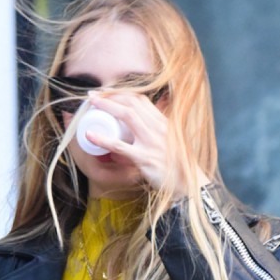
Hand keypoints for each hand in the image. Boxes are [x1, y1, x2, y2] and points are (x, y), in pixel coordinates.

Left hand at [86, 88, 202, 197]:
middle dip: (110, 96)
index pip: (141, 100)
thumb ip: (158, 132)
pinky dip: (103, 139)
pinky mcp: (145, 158)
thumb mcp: (171, 142)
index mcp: (163, 122)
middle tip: (92, 96)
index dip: (121, 93)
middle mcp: (159, 128)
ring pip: (127, 116)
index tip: (107, 93)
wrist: (189, 185)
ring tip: (90, 105)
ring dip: (106, 106)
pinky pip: (120, 146)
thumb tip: (142, 128)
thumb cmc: (178, 167)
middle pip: (132, 103)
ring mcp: (152, 142)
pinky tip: (90, 135)